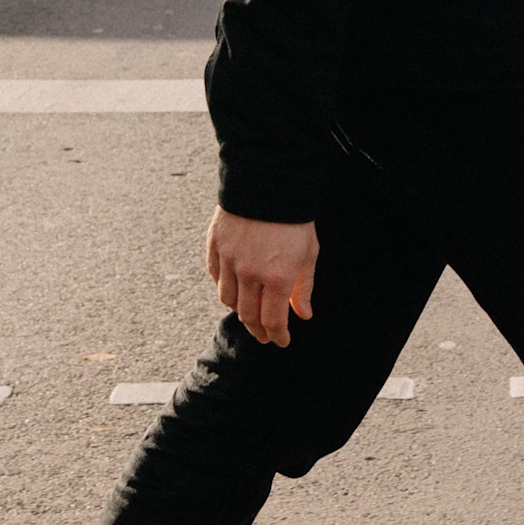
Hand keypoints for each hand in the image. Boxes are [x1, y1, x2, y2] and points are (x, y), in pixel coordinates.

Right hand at [207, 209, 318, 347]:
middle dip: (258, 330)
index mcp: (277, 276)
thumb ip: (304, 287)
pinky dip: (223, 288)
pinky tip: (234, 289)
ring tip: (250, 312)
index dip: (277, 335)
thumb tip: (303, 315)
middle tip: (265, 336)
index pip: (272, 320)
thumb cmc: (294, 218)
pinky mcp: (215, 246)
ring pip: (227, 299)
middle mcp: (249, 272)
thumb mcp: (308, 253)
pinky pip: (215, 277)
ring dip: (240, 310)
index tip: (281, 341)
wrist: (269, 182)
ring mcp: (229, 260)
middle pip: (247, 315)